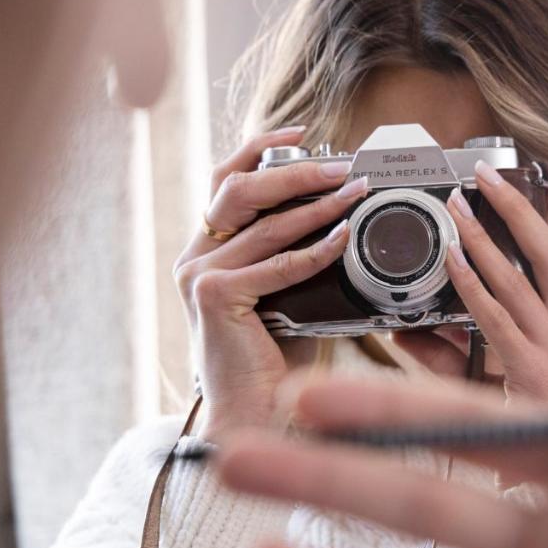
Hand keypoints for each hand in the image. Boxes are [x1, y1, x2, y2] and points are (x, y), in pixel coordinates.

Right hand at [174, 127, 368, 437]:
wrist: (256, 413)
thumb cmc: (275, 357)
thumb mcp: (284, 290)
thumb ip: (292, 250)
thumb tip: (338, 208)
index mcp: (205, 251)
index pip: (223, 180)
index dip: (259, 149)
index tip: (301, 134)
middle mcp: (194, 258)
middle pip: (236, 188)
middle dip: (293, 170)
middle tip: (340, 166)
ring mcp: (199, 276)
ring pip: (262, 225)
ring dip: (315, 205)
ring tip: (353, 192)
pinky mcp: (214, 297)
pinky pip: (275, 264)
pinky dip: (314, 250)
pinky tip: (343, 238)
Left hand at [392, 157, 547, 410]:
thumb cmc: (516, 442)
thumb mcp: (481, 388)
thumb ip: (445, 353)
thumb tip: (398, 325)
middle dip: (519, 207)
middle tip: (481, 175)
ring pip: (523, 279)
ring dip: (484, 238)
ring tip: (456, 207)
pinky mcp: (537, 373)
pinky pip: (500, 319)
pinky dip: (474, 286)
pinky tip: (453, 263)